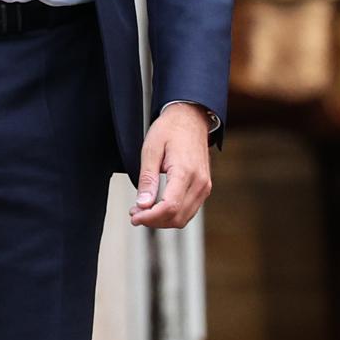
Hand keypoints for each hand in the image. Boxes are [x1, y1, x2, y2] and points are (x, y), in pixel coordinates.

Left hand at [129, 103, 211, 230]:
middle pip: (177, 217)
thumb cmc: (170, 130)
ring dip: (162, 220)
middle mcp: (199, 182)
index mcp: (185, 171)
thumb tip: (143, 204)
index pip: (169, 207)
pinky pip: (188, 210)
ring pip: (184, 218)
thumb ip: (148, 179)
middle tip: (135, 213)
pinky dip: (172, 214)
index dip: (150, 217)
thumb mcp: (151, 150)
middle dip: (153, 221)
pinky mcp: (204, 188)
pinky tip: (157, 207)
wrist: (190, 118)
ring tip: (143, 210)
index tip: (135, 216)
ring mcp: (204, 186)